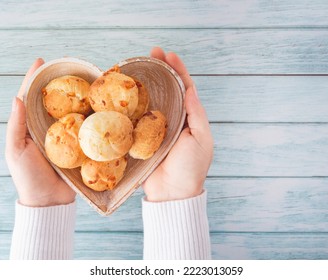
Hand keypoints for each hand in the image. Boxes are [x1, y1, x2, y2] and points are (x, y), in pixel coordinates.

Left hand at [5, 58, 75, 206]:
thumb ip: (16, 126)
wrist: (49, 200)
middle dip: (59, 83)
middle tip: (69, 68)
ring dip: (77, 97)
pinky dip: (89, 116)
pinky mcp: (78, 146)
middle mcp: (47, 128)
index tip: (42, 61)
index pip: (31, 97)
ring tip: (86, 83)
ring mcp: (64, 136)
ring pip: (71, 111)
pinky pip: (84, 128)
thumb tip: (17, 98)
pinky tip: (97, 107)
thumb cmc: (28, 177)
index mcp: (30, 127)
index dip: (35, 78)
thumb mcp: (16, 151)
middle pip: (53, 100)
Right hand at [143, 47, 213, 201]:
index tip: (170, 55)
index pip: (185, 88)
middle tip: (152, 53)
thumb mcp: (201, 139)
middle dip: (161, 70)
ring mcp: (157, 127)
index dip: (178, 70)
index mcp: (190, 118)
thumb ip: (196, 114)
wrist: (173, 192)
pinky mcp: (143, 136)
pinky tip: (127, 91)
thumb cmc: (191, 167)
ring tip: (139, 65)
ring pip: (152, 99)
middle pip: (167, 89)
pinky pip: (138, 116)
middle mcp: (174, 119)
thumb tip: (190, 89)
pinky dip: (134, 102)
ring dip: (147, 82)